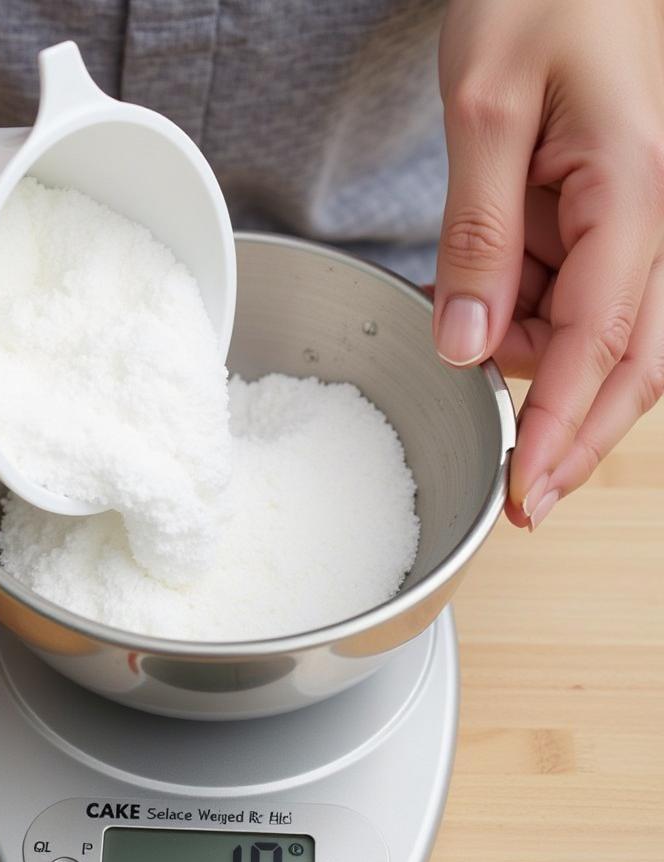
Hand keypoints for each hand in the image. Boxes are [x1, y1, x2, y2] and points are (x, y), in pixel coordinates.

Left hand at [434, 0, 663, 529]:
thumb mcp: (484, 115)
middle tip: (525, 496)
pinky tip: (478, 303)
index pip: (603, 341)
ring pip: (601, 333)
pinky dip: (526, 317)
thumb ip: (478, 235)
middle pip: (633, 360)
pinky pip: (573, 292)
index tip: (528, 490)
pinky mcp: (602, 214)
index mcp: (631, 192)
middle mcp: (648, 216)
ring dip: (538, 363)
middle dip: (576, 433)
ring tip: (468, 327)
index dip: (564, 427)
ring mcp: (629, 218)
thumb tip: (469, 344)